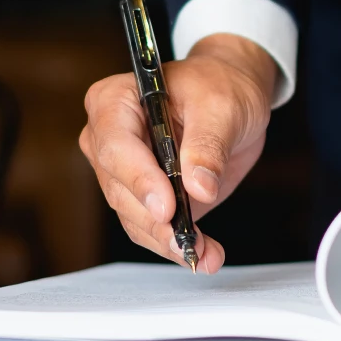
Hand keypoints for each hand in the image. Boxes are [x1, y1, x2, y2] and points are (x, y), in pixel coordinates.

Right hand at [79, 34, 277, 272]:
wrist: (233, 95)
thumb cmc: (220, 86)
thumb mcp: (222, 106)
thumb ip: (208, 145)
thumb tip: (198, 187)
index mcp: (114, 101)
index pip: (115, 146)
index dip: (139, 180)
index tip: (167, 207)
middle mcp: (107, 138)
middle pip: (119, 189)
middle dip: (154, 220)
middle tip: (188, 240)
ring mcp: (124, 171)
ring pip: (133, 216)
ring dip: (167, 240)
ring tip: (204, 253)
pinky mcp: (145, 197)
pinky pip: (151, 228)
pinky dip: (176, 244)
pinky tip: (205, 255)